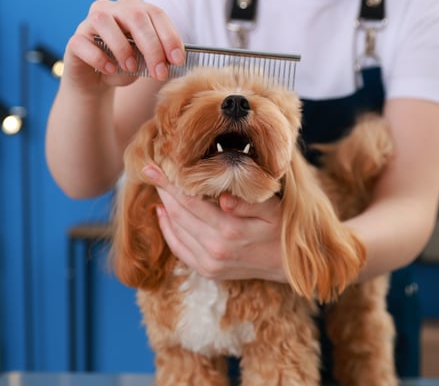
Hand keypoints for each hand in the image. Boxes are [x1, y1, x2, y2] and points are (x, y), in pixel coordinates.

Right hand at [63, 0, 185, 92]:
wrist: (96, 82)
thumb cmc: (125, 67)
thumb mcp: (146, 63)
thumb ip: (157, 57)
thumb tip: (172, 61)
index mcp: (135, 9)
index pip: (155, 14)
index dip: (169, 36)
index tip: (177, 60)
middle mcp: (112, 9)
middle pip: (135, 16)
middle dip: (151, 46)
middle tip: (159, 72)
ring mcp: (90, 22)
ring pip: (105, 21)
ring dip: (122, 48)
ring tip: (131, 69)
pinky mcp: (75, 40)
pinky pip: (84, 43)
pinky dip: (99, 58)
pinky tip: (109, 70)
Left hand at [142, 165, 286, 282]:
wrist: (287, 265)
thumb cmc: (280, 229)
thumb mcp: (272, 210)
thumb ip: (247, 202)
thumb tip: (222, 197)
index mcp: (230, 230)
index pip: (190, 201)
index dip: (168, 183)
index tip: (151, 168)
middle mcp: (215, 249)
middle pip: (178, 214)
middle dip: (163, 191)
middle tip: (152, 172)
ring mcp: (209, 263)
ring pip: (175, 229)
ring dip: (165, 207)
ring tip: (160, 188)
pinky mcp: (207, 271)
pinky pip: (179, 248)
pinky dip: (168, 230)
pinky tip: (163, 213)